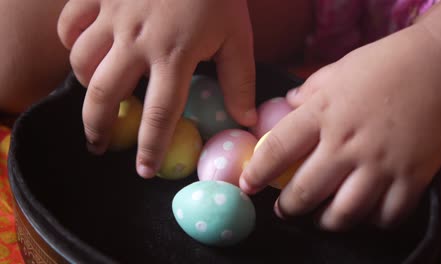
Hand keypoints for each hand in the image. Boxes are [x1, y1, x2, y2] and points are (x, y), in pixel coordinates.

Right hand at [57, 0, 256, 177]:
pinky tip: (83, 49)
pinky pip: (69, 23)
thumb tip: (245, 121)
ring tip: (97, 97)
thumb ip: (240, 81)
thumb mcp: (238, 36)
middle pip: (105, 94)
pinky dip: (70, 41)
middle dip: (97, 127)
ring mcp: (113, 15)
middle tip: (99, 145)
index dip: (150, 146)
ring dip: (86, 85)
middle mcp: (138, 40)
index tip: (142, 170)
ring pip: (81, 61)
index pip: (159, 113)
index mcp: (175, 55)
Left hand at [240, 24, 440, 229]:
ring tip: (319, 219)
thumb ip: (308, 91)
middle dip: (288, 208)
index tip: (247, 185)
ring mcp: (381, 164)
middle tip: (283, 210)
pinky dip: (370, 221)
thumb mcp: (337, 71)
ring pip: (344, 213)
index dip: (257, 172)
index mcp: (324, 114)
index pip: (277, 150)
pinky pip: (386, 216)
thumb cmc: (386, 63)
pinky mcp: (412, 178)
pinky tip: (362, 214)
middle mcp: (347, 144)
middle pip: (305, 191)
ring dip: (325, 222)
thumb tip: (287, 103)